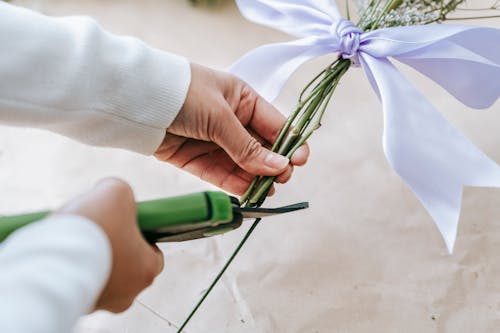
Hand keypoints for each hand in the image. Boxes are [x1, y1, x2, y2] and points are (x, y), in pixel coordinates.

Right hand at [56, 178, 163, 312]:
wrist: (51, 256)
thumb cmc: (93, 226)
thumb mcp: (115, 191)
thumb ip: (121, 192)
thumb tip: (112, 197)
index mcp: (147, 270)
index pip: (154, 255)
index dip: (141, 237)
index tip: (125, 226)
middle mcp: (128, 294)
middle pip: (127, 267)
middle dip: (114, 249)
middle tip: (98, 231)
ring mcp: (101, 303)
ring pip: (102, 277)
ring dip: (92, 260)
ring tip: (76, 240)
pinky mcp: (73, 307)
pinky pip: (77, 285)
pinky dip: (72, 270)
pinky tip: (62, 253)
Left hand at [154, 63, 309, 194]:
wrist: (137, 101)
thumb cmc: (183, 94)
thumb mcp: (220, 116)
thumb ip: (248, 145)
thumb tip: (280, 166)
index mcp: (243, 100)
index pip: (275, 124)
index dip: (290, 143)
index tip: (299, 161)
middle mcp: (232, 121)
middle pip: (261, 148)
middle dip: (273, 165)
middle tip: (281, 179)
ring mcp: (214, 141)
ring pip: (242, 165)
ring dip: (255, 178)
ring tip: (265, 191)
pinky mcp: (196, 159)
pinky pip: (220, 174)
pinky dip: (234, 184)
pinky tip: (246, 192)